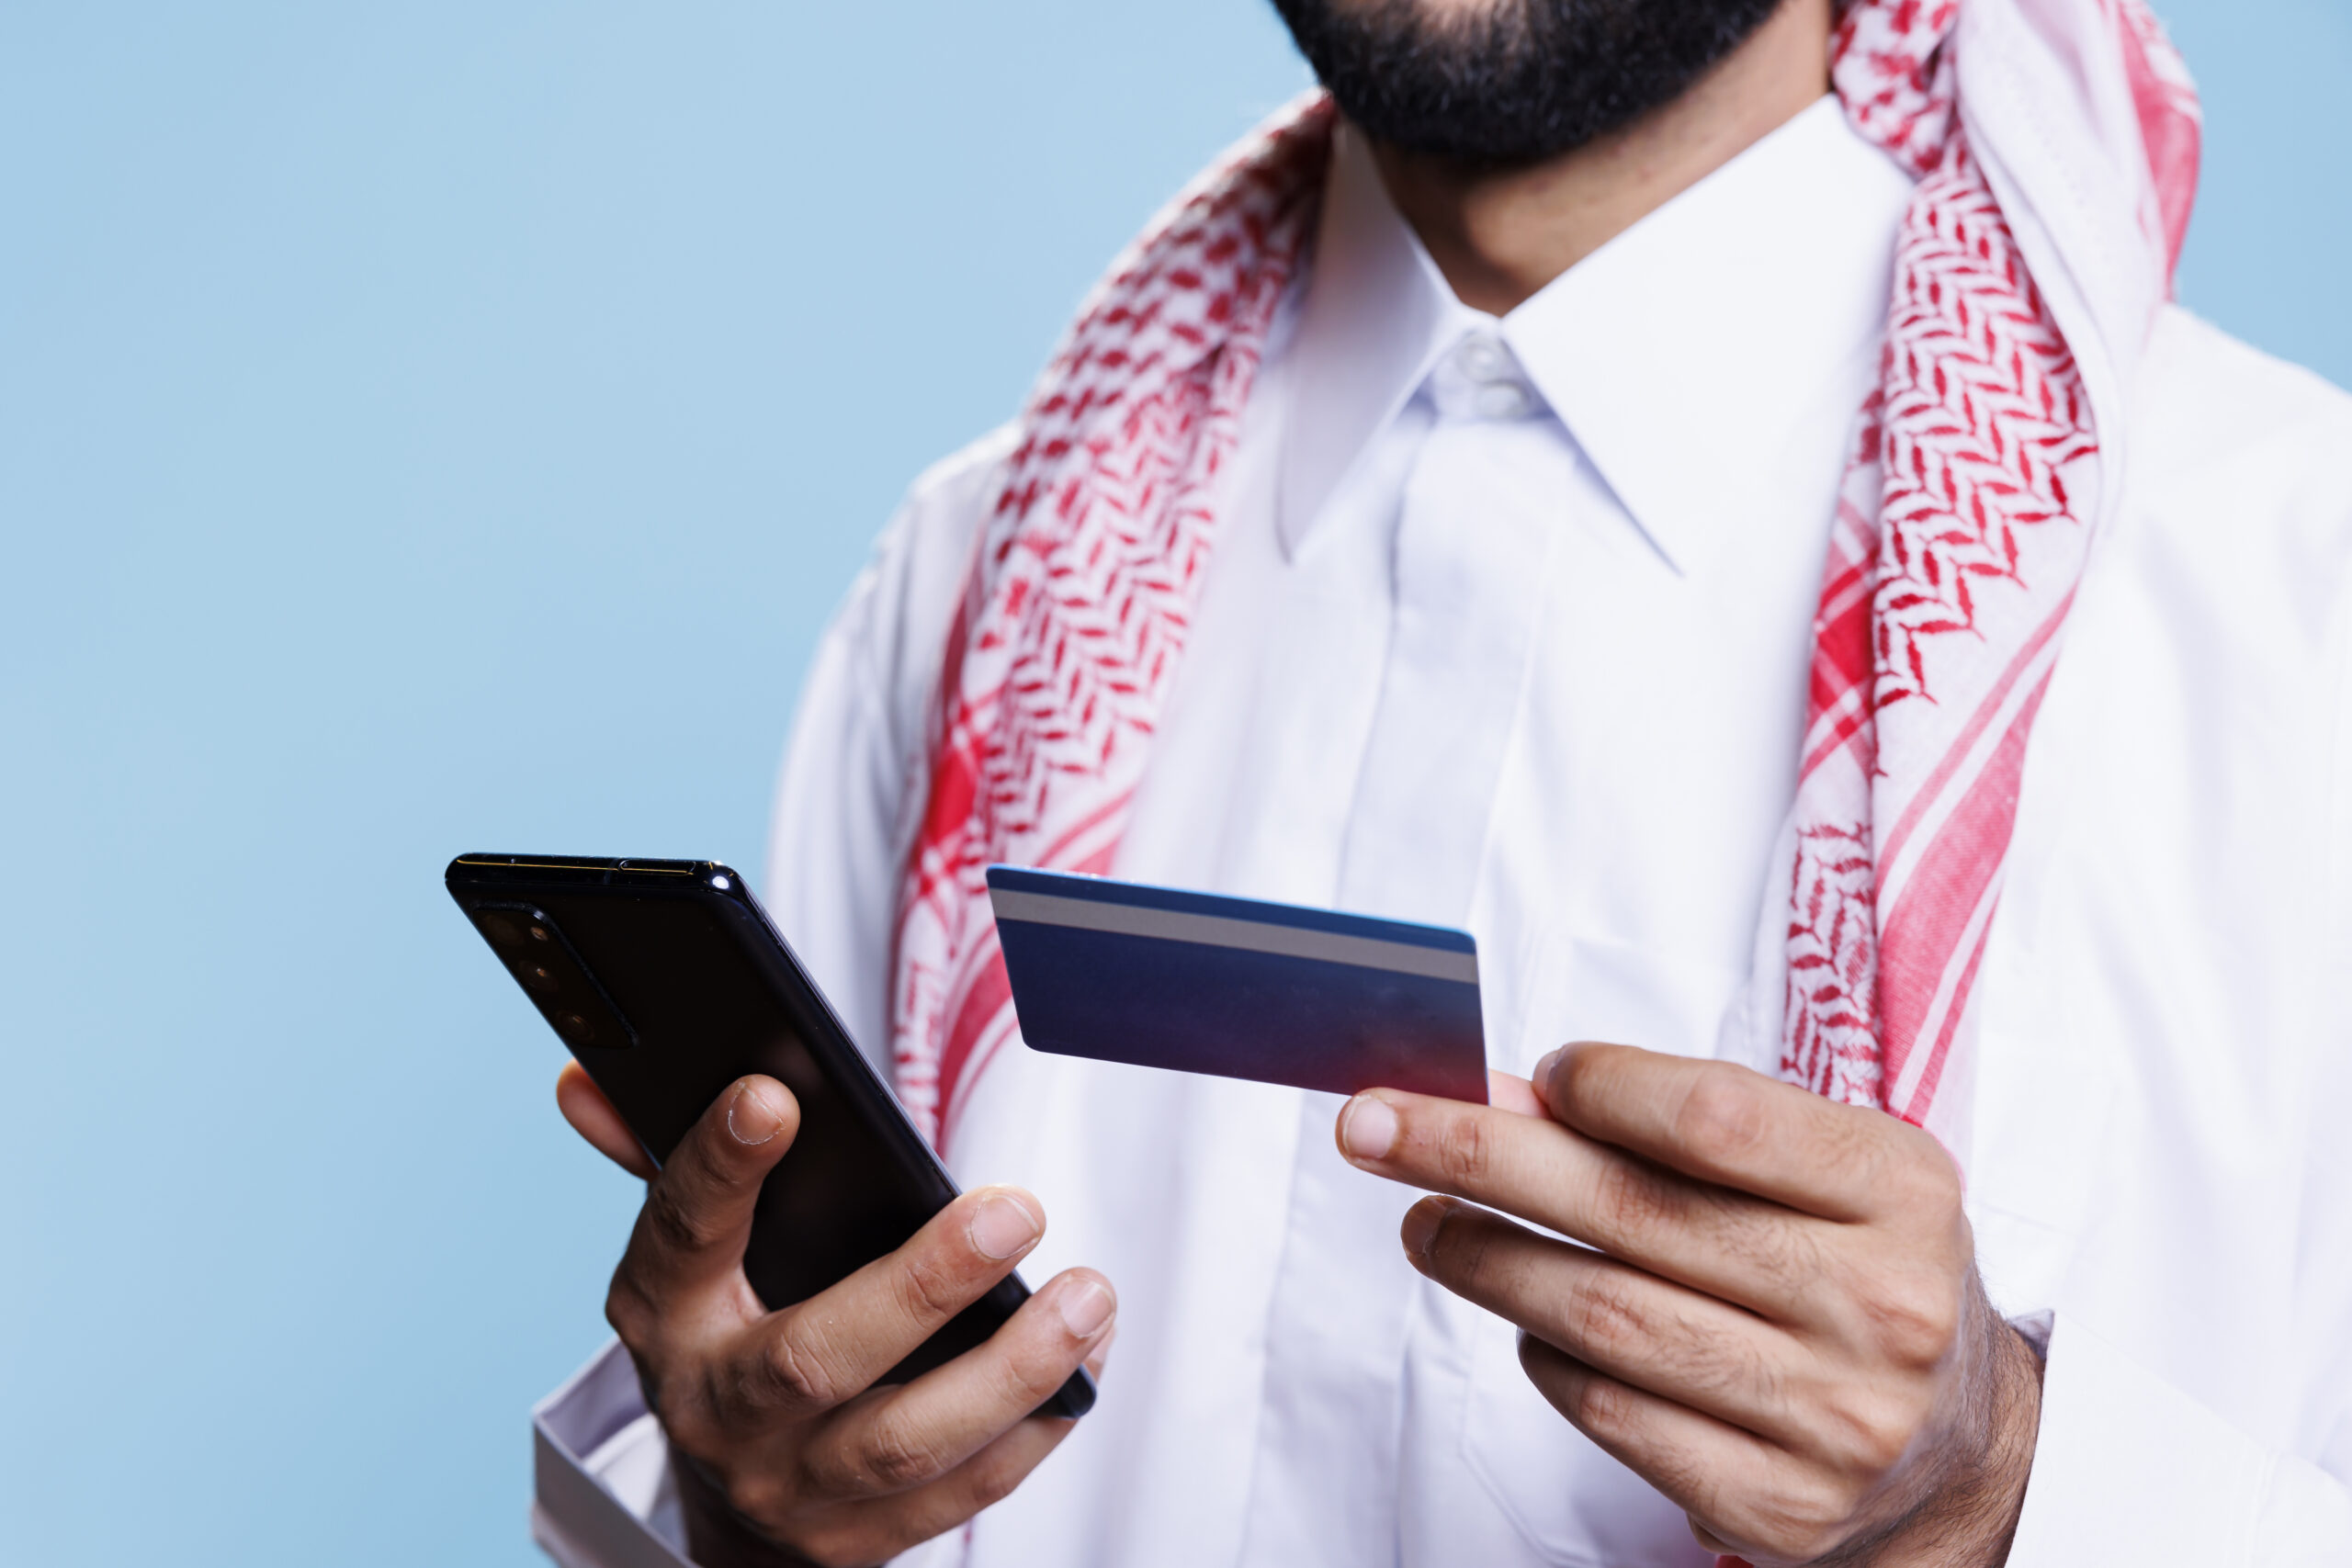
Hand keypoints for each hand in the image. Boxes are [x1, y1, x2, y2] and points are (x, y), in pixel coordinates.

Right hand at [557, 1064, 1114, 1567]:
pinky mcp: (860, 1543)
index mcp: (663, 1315)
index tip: (772, 1096)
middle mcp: (716, 1411)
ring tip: (1086, 1294)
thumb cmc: (730, 1331)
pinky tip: (1086, 1357)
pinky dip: (1036, 1426)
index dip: (720, 1166)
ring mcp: (788, 1489)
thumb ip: (664, 1157)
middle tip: (1017, 1208)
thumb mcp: (687, 1252)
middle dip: (924, 1285)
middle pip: (815, 1358)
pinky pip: (961, 1492)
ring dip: (1010, 1370)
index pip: (681, 1234)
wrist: (729, 1504)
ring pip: (903, 1443)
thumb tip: (586, 1080)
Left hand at [1334, 1046, 2040, 1566]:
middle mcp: (1877, 1304)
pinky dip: (1546, 1358)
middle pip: (1631, 1215)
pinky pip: (1614, 1416)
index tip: (1532, 1077)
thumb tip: (1507, 1096)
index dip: (1604, 1088)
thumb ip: (1676, 1127)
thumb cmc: (1855, 1267)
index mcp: (1899, 1190)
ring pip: (1604, 1319)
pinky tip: (1526, 1320)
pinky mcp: (1779, 1506)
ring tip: (1427, 1222)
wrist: (1960, 1449)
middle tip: (1379, 1127)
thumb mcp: (1814, 1170)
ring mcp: (1831, 1417)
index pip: (1717, 1118)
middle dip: (1478, 1159)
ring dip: (1485, 1260)